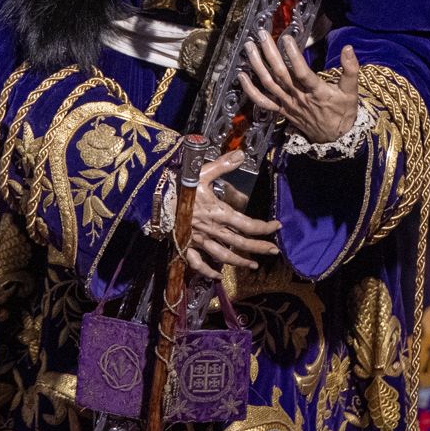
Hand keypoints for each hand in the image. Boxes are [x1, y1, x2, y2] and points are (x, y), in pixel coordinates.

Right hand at [185, 149, 281, 280]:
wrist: (152, 199)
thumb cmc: (177, 185)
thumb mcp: (201, 172)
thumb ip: (223, 165)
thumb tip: (242, 154)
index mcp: (218, 212)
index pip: (247, 224)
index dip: (264, 227)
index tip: (277, 226)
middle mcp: (212, 229)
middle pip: (240, 243)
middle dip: (259, 247)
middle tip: (273, 251)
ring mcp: (199, 240)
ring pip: (223, 255)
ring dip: (239, 261)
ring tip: (253, 265)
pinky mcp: (186, 245)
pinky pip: (198, 263)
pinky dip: (208, 271)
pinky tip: (217, 276)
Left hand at [240, 31, 360, 145]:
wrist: (334, 139)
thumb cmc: (343, 112)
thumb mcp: (351, 92)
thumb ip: (350, 70)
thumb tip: (348, 48)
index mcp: (317, 91)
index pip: (302, 72)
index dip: (293, 55)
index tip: (286, 38)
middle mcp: (299, 97)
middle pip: (281, 73)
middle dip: (269, 52)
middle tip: (261, 34)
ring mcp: (288, 104)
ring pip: (269, 84)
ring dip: (257, 65)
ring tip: (249, 47)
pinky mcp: (281, 110)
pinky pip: (263, 101)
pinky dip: (250, 90)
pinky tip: (241, 76)